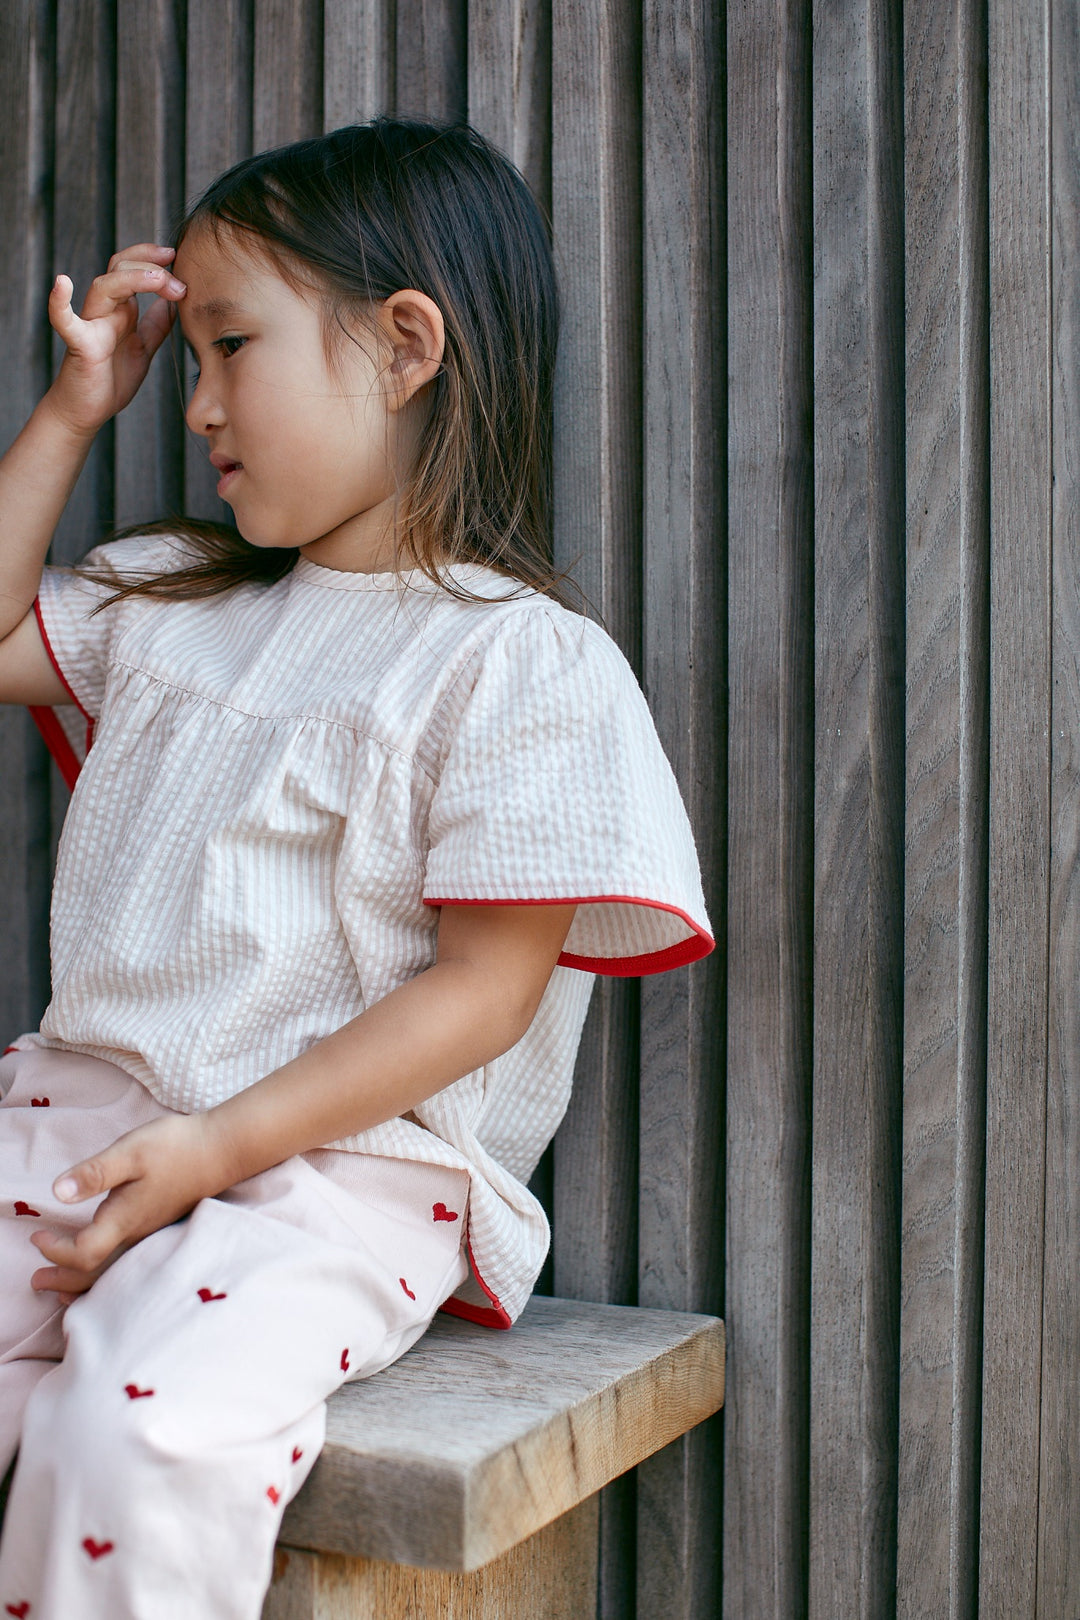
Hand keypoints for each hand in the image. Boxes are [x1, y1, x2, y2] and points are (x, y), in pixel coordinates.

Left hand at [30, 1111, 234, 1301]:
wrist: (221, 1150)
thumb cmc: (176, 1148)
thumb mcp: (130, 1152)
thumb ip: (94, 1173)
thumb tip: (57, 1192)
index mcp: (124, 1219)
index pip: (83, 1253)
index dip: (56, 1251)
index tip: (37, 1237)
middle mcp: (136, 1234)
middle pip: (95, 1273)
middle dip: (63, 1279)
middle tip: (36, 1281)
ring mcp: (150, 1233)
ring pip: (111, 1272)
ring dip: (82, 1282)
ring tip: (61, 1288)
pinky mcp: (159, 1226)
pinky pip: (125, 1263)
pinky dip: (104, 1273)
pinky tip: (102, 1264)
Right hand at [44, 243, 185, 437]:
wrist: (86, 411)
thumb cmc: (111, 380)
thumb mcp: (143, 349)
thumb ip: (156, 326)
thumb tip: (172, 303)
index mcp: (122, 311)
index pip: (133, 269)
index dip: (152, 258)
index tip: (176, 256)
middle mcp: (105, 311)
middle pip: (120, 269)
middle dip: (150, 266)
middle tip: (178, 280)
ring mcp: (91, 325)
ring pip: (104, 287)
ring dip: (132, 278)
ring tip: (159, 280)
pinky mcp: (80, 345)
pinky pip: (65, 321)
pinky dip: (60, 303)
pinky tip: (62, 283)